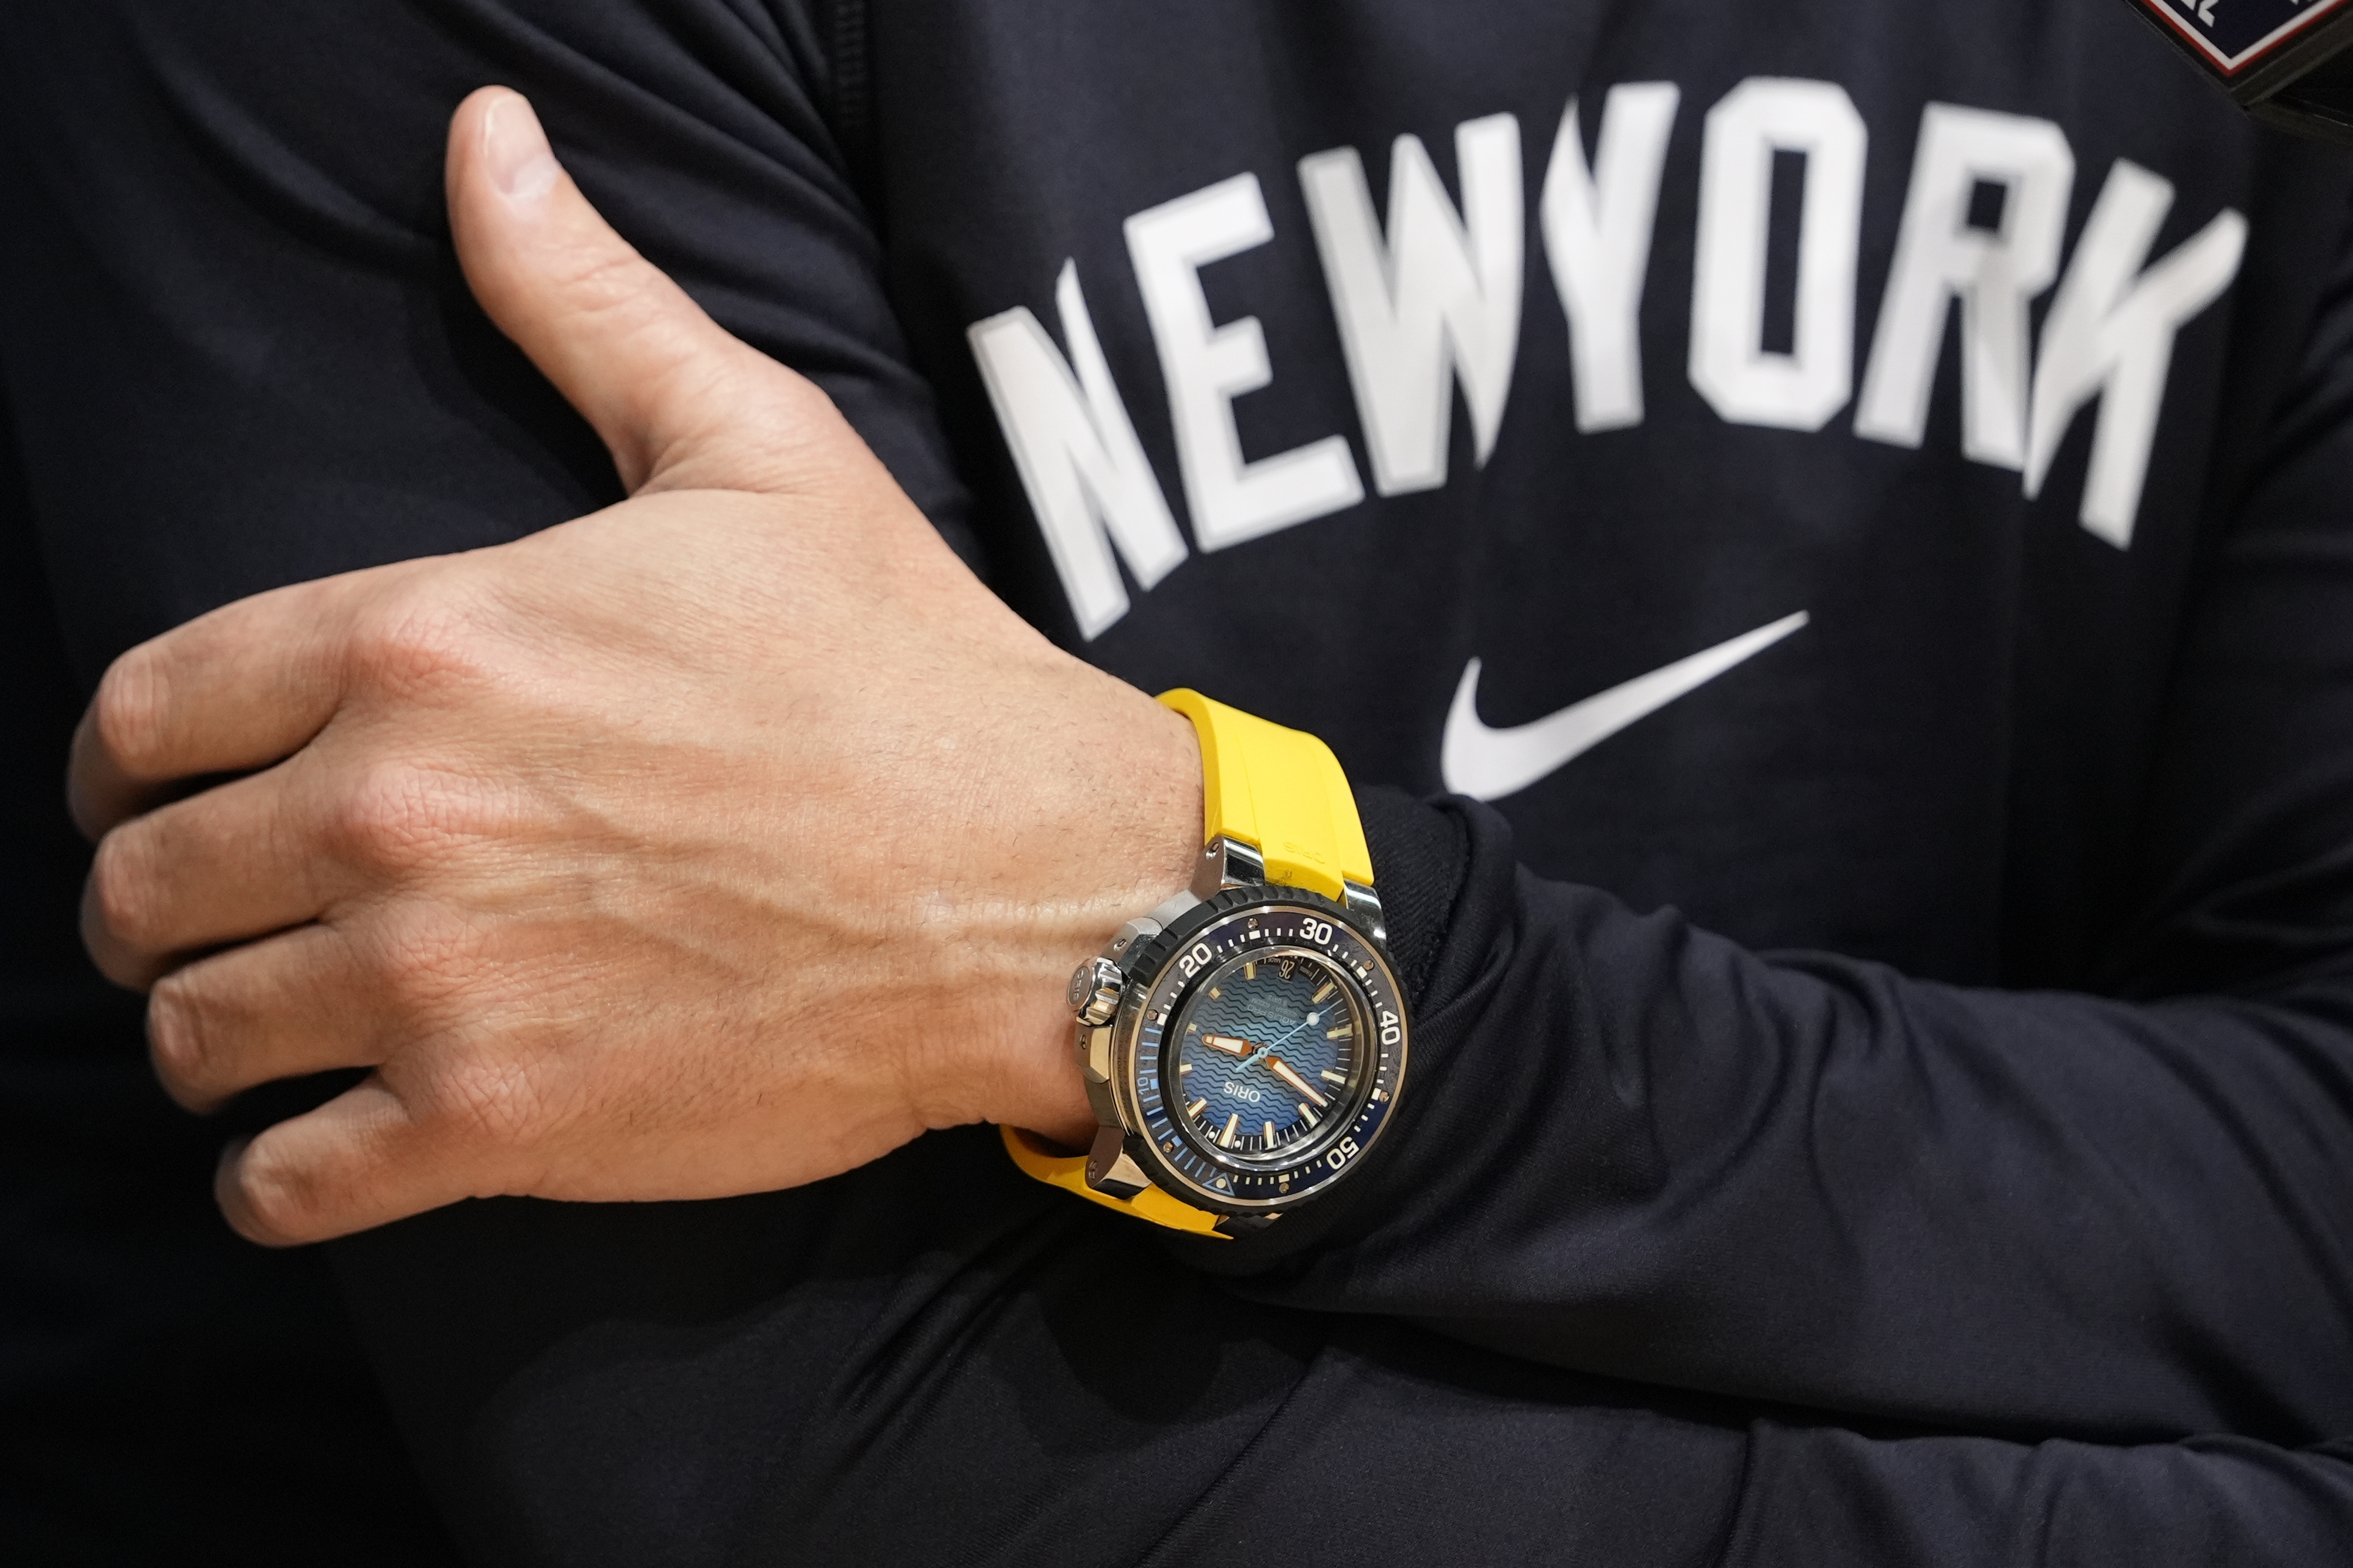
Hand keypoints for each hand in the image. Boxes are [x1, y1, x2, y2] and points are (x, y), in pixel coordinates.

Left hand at [69, 87, 1200, 1245]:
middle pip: (138, 888)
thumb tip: (486, 142)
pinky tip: (333, 1143)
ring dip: (215, 1033)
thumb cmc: (903, 667)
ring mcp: (439, 982)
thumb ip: (583, 301)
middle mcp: (396, 809)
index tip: (162, 791)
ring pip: (191, 1038)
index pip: (140, 715)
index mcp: (426, 634)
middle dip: (158, 902)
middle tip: (228, 915)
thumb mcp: (753, 447)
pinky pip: (284, 1191)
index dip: (123, 762)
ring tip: (280, 1028)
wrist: (1038, 888)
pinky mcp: (502, 1126)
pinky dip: (280, 1177)